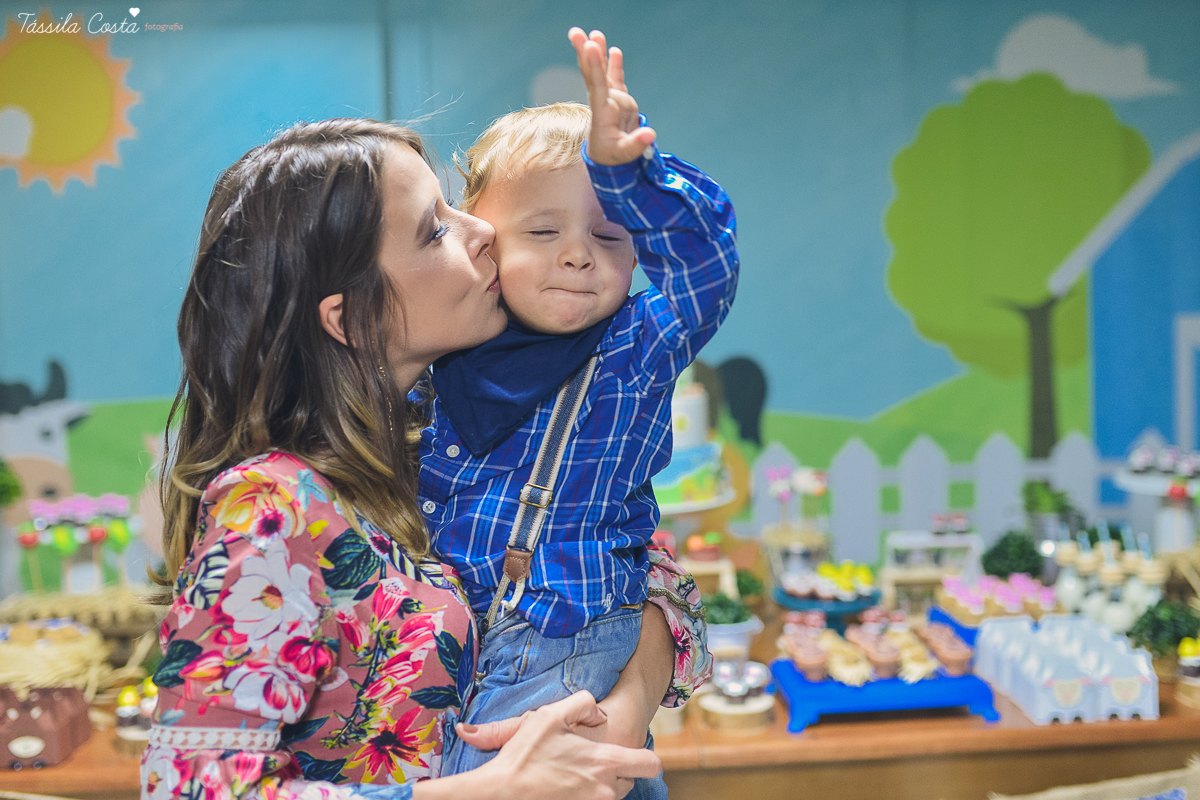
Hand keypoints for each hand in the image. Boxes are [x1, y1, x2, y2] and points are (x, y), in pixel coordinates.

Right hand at [451, 691, 660, 799]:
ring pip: (611, 795)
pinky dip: (585, 796)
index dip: (645, 758)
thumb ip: (583, 704)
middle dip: (615, 771)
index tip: (632, 754)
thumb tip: (599, 712)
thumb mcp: (551, 714)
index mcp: (605, 763)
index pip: (650, 764)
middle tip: (590, 760)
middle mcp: (605, 790)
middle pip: (629, 781)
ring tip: (573, 773)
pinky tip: (564, 787)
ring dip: (599, 785)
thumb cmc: (525, 756)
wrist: (500, 794)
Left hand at [568, 27, 655, 165]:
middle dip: (585, 53)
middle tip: (576, 32)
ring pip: (601, 72)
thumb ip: (635, 144)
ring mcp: (610, 100)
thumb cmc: (613, 157)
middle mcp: (604, 102)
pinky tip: (614, 50)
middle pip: (592, 74)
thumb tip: (650, 134)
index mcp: (602, 113)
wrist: (607, 158)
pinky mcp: (617, 100)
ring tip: (594, 34)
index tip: (591, 48)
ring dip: (597, 53)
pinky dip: (613, 66)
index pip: (598, 87)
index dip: (595, 67)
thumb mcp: (624, 154)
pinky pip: (614, 79)